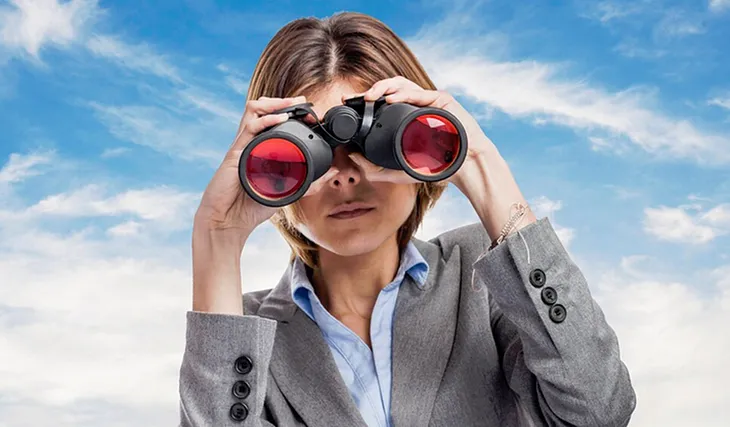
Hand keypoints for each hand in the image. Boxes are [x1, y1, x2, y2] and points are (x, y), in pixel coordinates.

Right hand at [194, 95, 339, 239]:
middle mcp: (250, 142)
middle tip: (302, 102)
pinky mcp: (236, 153)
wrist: (228, 220)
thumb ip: (308, 182)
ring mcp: (242, 145)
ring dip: (275, 103)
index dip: (290, 112)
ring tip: (293, 103)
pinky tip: (281, 118)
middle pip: (262, 108)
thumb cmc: (251, 206)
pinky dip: (267, 120)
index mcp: (260, 148)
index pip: (273, 120)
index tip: (310, 113)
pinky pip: (250, 129)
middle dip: (283, 101)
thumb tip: (332, 172)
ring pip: (254, 110)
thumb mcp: (286, 192)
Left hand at [344, 76, 535, 240]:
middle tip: (355, 99)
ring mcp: (429, 100)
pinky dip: (403, 95)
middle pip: (390, 87)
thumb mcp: (399, 171)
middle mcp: (416, 104)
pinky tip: (389, 101)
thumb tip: (352, 157)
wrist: (462, 167)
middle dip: (370, 90)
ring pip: (402, 84)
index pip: (382, 100)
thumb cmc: (435, 167)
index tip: (348, 102)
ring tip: (369, 97)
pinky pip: (419, 94)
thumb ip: (375, 169)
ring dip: (383, 88)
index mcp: (406, 114)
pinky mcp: (441, 100)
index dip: (365, 98)